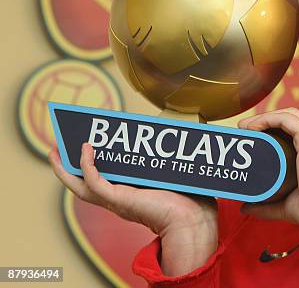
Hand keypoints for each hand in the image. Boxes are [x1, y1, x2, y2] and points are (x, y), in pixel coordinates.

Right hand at [48, 143, 216, 275]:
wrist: (193, 216)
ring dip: (65, 168)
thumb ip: (162, 156)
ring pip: (80, 187)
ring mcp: (116, 200)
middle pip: (82, 185)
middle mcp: (118, 198)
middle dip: (67, 167)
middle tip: (57, 146)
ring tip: (56, 149)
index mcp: (128, 193)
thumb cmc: (188, 199)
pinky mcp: (119, 199)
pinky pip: (94, 182)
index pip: (102, 179)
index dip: (89, 164)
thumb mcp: (169, 172)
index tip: (82, 144)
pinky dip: (86, 165)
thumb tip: (166, 131)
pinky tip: (86, 148)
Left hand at [238, 108, 298, 240]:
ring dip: (264, 117)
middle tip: (245, 130)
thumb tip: (246, 207)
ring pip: (288, 114)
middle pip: (292, 117)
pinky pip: (286, 119)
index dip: (274, 128)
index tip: (253, 137)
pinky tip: (253, 127)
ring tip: (244, 127)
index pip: (297, 129)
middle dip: (267, 119)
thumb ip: (267, 206)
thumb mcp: (287, 205)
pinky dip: (267, 118)